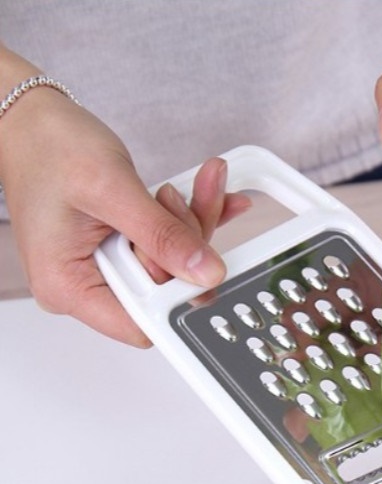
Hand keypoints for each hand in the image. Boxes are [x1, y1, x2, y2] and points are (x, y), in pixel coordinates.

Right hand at [0, 58, 248, 345]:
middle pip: (161, 292)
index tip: (198, 260)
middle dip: (186, 245)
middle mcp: (86, 286)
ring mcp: (105, 269)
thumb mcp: (112, 188)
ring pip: (172, 266)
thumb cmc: (49, 148)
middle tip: (181, 200)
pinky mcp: (122, 251)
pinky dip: (190, 220)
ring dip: (192, 225)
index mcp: (68, 287)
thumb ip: (161, 235)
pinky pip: (168, 247)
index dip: (175, 297)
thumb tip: (207, 274)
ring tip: (198, 183)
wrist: (33, 122)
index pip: (140, 324)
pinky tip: (209, 195)